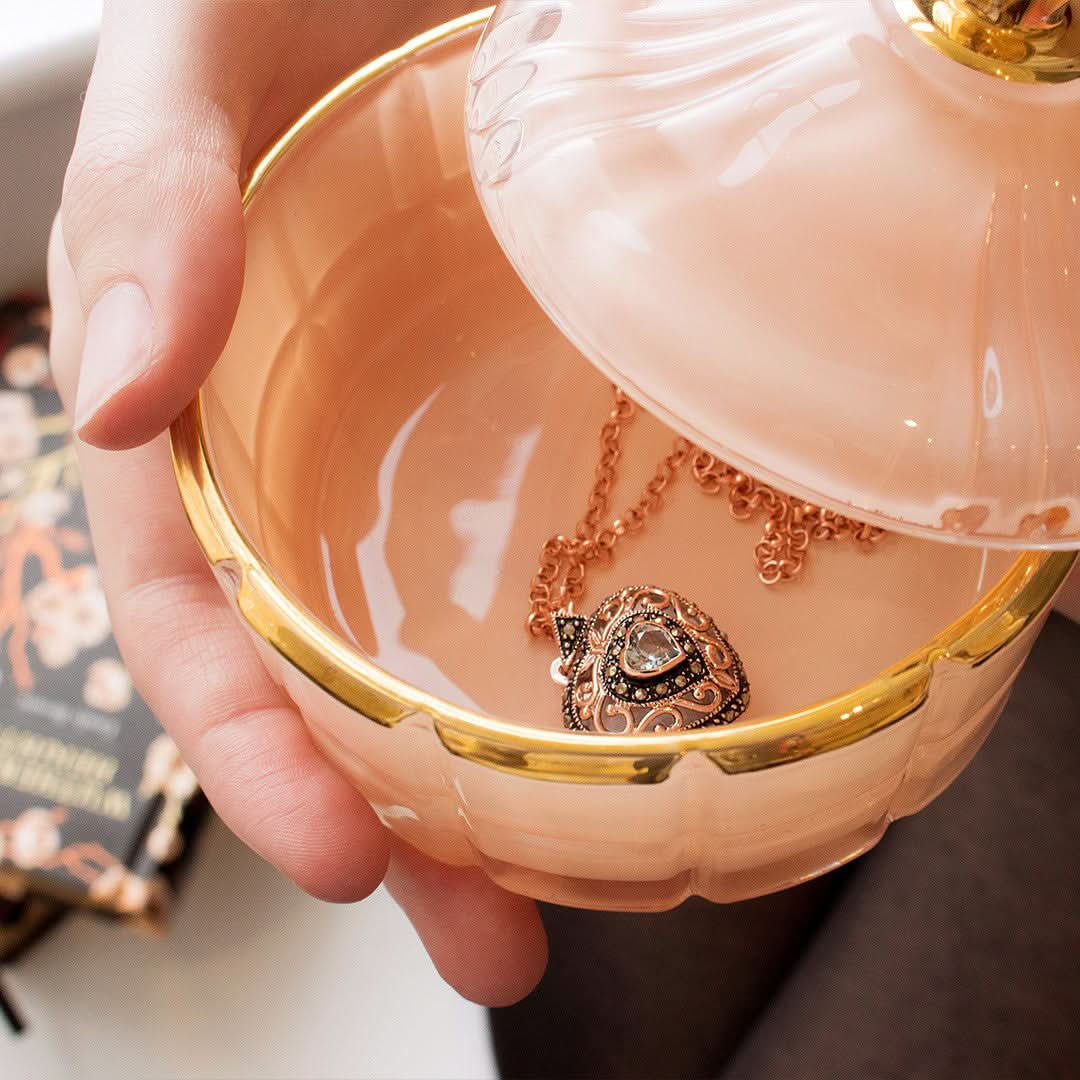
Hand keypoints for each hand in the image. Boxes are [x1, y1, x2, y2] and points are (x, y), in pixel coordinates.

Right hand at [48, 0, 546, 1005]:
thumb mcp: (204, 53)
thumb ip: (151, 202)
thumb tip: (113, 399)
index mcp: (213, 393)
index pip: (201, 605)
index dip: (248, 740)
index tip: (334, 853)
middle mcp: (319, 442)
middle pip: (331, 670)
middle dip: (393, 820)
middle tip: (478, 939)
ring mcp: (436, 438)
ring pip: (444, 643)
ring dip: (494, 788)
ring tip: (559, 904)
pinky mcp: (547, 409)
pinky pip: (556, 552)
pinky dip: (583, 653)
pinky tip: (637, 723)